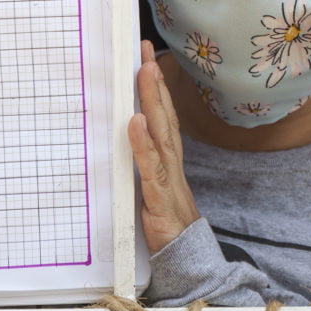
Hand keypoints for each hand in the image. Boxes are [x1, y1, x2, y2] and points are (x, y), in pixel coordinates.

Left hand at [128, 40, 199, 252]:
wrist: (187, 257)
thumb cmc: (167, 219)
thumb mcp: (151, 184)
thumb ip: (141, 160)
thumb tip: (124, 134)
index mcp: (168, 156)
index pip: (163, 113)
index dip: (155, 85)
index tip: (146, 56)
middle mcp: (171, 160)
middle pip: (164, 115)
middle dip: (154, 82)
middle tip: (145, 52)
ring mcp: (168, 176)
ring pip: (160, 132)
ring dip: (152, 101)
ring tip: (145, 73)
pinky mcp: (160, 196)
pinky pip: (151, 166)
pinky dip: (143, 143)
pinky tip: (136, 123)